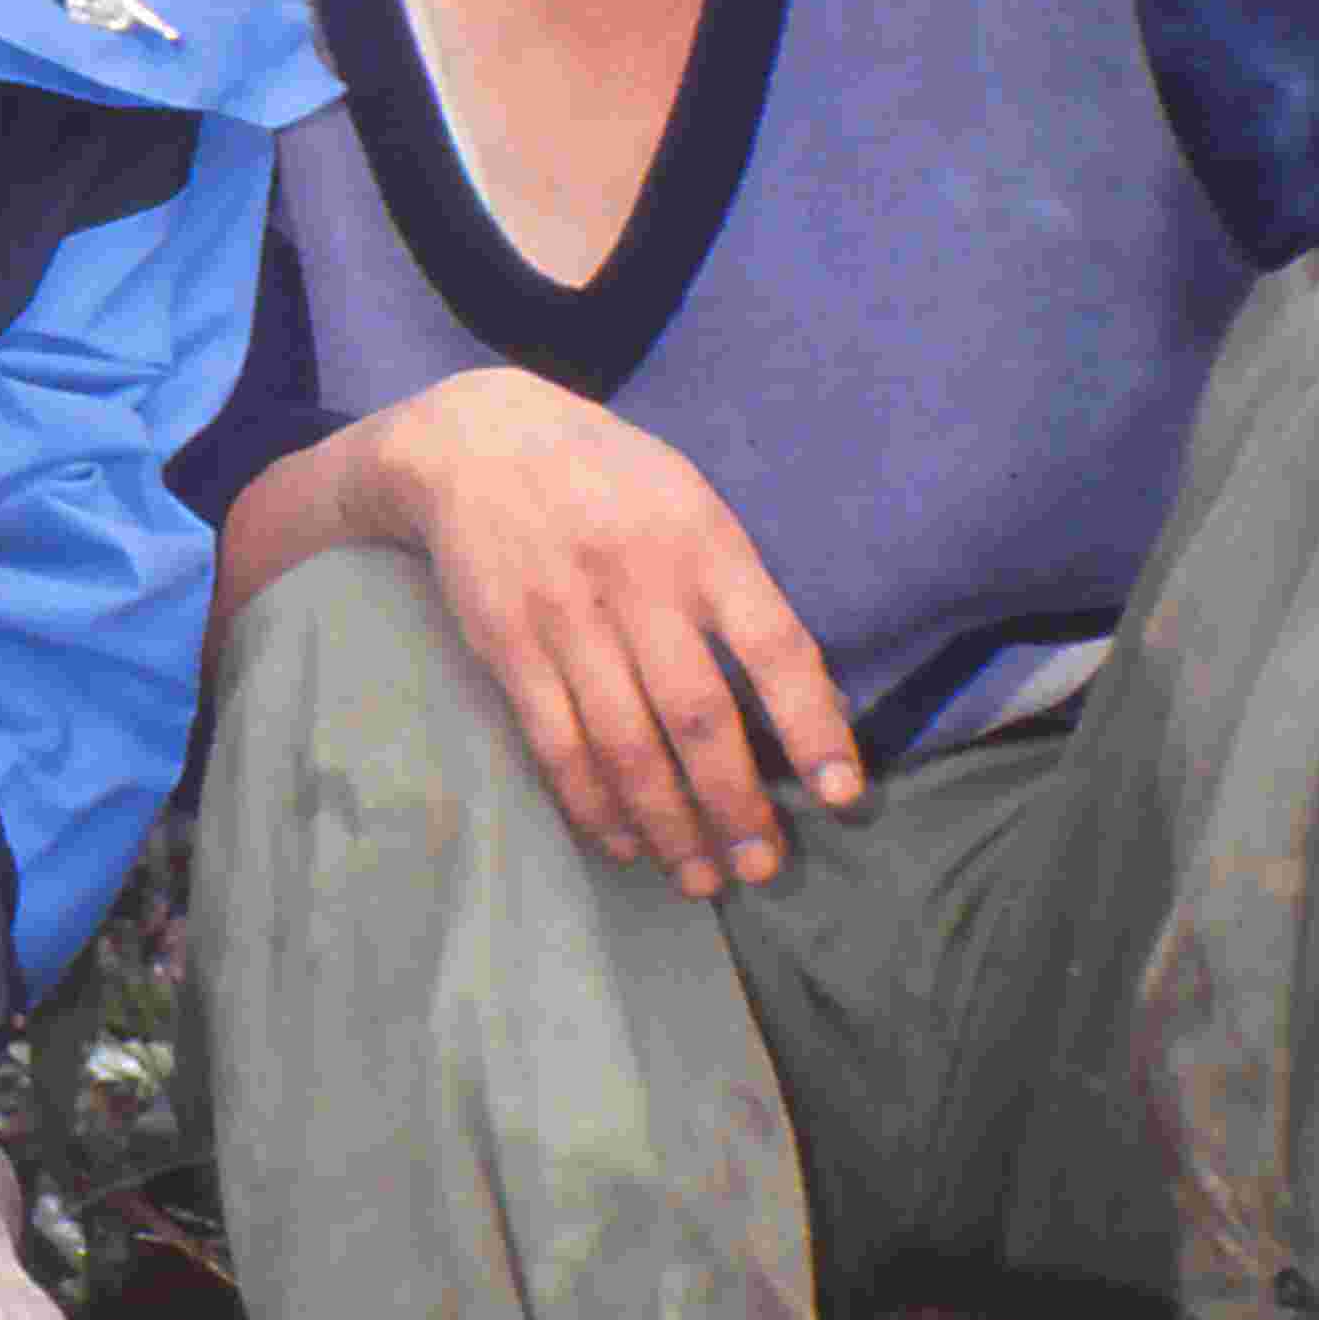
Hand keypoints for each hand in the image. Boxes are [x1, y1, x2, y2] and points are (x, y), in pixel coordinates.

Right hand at [381, 366, 865, 894]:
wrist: (474, 441)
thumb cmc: (608, 478)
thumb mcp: (691, 503)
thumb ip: (744, 592)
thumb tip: (818, 699)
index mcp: (701, 542)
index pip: (774, 645)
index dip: (812, 726)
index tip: (844, 795)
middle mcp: (637, 583)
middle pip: (697, 717)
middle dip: (735, 805)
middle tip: (763, 869)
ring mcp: (567, 619)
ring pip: (625, 746)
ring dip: (668, 824)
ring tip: (699, 878)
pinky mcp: (509, 648)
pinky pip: (556, 745)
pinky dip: (592, 804)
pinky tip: (624, 843)